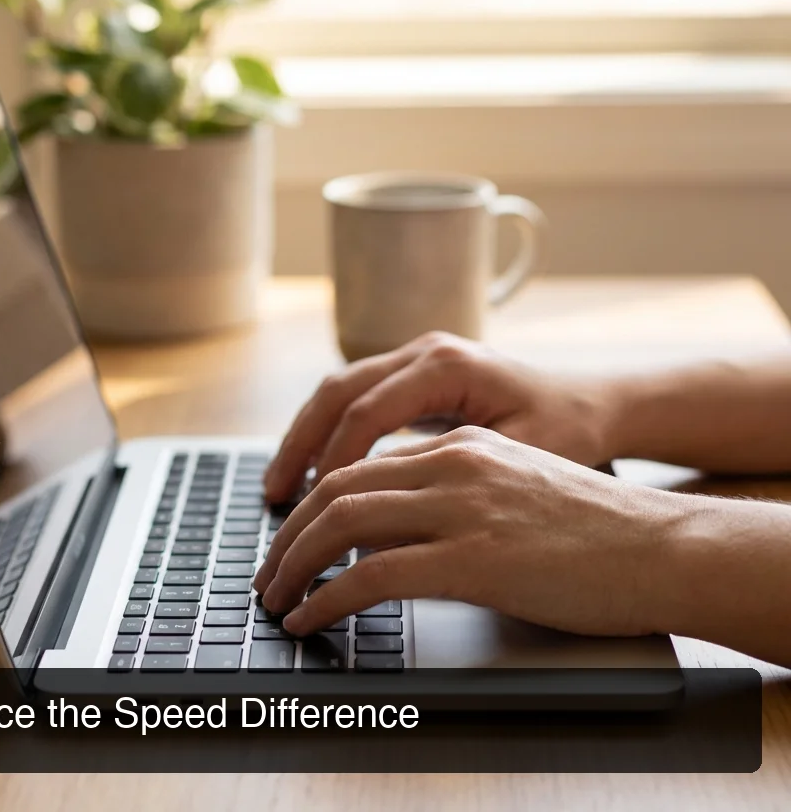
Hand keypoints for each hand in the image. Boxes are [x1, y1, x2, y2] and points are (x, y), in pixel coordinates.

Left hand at [254, 426, 696, 637]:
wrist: (663, 546)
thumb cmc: (594, 529)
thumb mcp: (512, 486)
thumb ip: (453, 493)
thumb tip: (392, 532)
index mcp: (458, 446)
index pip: (357, 464)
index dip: (309, 502)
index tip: (288, 537)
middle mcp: (450, 464)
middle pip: (335, 488)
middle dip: (287, 534)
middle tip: (266, 575)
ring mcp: (460, 508)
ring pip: (341, 523)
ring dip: (294, 565)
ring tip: (276, 601)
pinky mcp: (472, 559)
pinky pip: (371, 576)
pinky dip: (326, 598)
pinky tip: (312, 620)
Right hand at [264, 331, 617, 502]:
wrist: (596, 402)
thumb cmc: (569, 432)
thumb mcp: (519, 456)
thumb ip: (451, 478)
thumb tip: (382, 520)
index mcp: (447, 366)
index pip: (368, 411)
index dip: (334, 461)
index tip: (313, 507)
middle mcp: (424, 351)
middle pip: (338, 390)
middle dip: (301, 444)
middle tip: (274, 495)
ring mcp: (416, 356)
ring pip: (338, 390)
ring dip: (306, 437)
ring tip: (280, 486)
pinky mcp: (415, 374)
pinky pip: (356, 398)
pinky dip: (329, 433)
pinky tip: (316, 471)